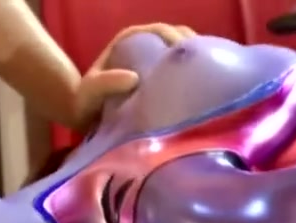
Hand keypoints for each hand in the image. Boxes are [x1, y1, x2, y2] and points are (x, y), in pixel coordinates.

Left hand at [71, 23, 197, 129]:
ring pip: (181, 53)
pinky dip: (193, 75)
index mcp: (129, 40)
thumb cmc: (85, 101)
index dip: (175, 37)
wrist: (84, 118)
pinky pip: (180, 72)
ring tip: (211, 76)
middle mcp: (143, 46)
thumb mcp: (91, 92)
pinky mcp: (158, 79)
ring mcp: (152, 62)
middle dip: (193, 47)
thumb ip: (106, 84)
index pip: (159, 31)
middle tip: (207, 65)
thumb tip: (134, 78)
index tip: (187, 52)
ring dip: (197, 60)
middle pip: (175, 38)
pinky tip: (204, 89)